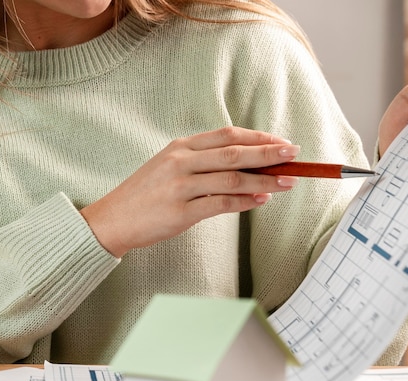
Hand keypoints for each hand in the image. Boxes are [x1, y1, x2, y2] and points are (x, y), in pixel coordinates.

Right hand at [80, 127, 299, 256]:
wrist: (113, 219)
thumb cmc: (146, 194)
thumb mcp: (170, 167)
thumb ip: (204, 163)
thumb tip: (248, 167)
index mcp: (180, 146)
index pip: (227, 134)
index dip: (258, 137)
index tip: (280, 141)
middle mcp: (180, 161)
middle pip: (234, 152)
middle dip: (268, 153)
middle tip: (294, 154)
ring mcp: (180, 186)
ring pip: (231, 179)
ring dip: (264, 180)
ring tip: (287, 181)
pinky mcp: (180, 212)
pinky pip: (220, 205)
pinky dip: (245, 202)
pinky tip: (262, 200)